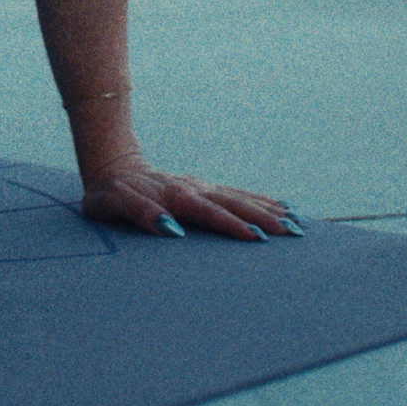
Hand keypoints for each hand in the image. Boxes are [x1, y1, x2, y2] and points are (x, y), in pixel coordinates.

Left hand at [80, 156, 303, 239]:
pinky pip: (237, 194)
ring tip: (297, 221)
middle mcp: (193, 188)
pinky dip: (260, 200)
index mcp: (173, 196)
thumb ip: (138, 213)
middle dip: (264, 218)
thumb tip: (169, 229)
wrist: (112, 167)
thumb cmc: (108, 194)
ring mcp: (201, 186)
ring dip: (268, 210)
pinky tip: (282, 207)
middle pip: (233, 203)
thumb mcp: (111, 204)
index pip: (209, 212)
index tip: (256, 237)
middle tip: (292, 232)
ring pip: (240, 197)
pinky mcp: (205, 188)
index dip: (232, 225)